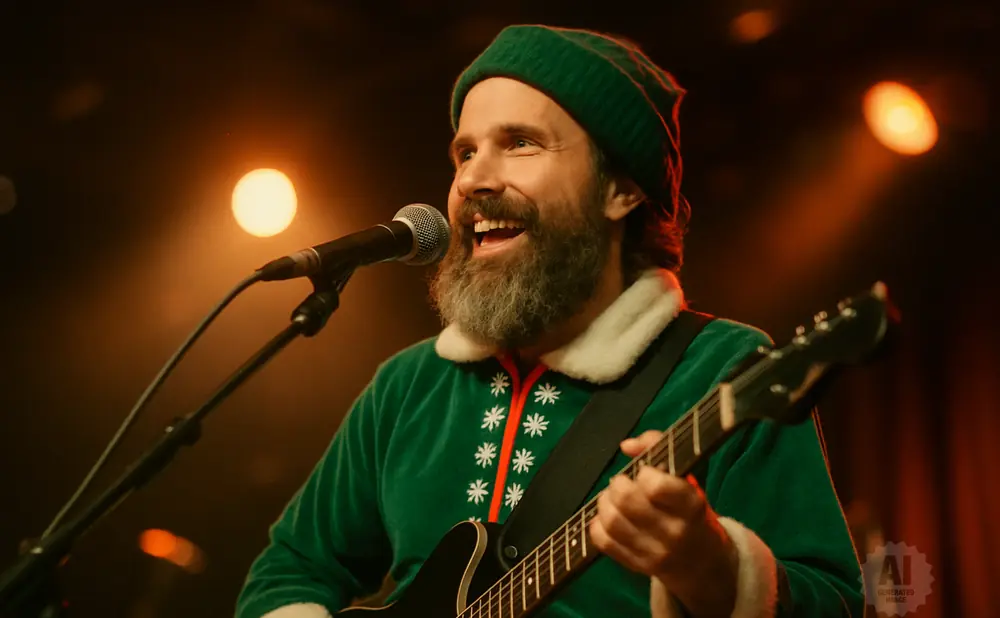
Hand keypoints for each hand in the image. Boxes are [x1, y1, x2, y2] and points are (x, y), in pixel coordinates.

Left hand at [588, 430, 737, 616]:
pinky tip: (606, 518)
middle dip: (618, 485)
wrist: (700, 563)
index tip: (646, 473)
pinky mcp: (636, 566)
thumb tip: (626, 446)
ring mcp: (653, 552)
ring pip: (612, 520)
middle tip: (623, 484)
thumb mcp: (686, 479)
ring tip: (612, 499)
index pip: (656, 486)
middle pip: (627, 500)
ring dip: (604, 502)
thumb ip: (658, 447)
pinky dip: (597, 525)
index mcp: (691, 505)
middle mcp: (673, 532)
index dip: (644, 473)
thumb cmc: (689, 511)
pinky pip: (603, 541)